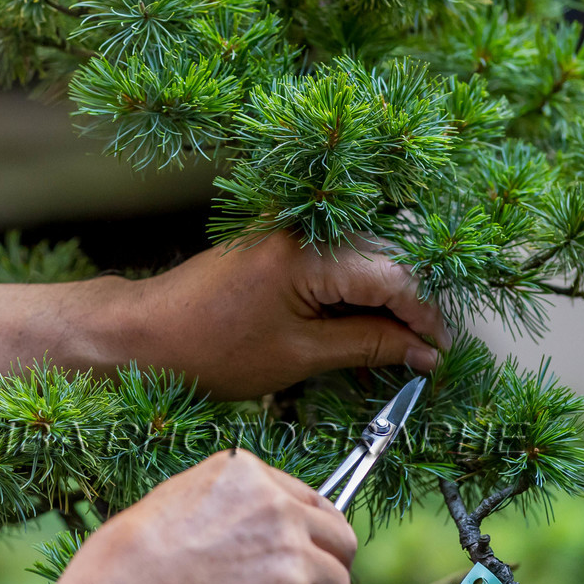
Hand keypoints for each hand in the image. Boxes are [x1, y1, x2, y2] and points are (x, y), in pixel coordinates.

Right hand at [0, 450, 355, 583]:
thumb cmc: (138, 557)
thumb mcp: (183, 500)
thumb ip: (233, 506)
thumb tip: (260, 532)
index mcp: (247, 470)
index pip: (308, 497)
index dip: (305, 530)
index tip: (299, 549)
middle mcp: (278, 503)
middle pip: (340, 534)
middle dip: (326, 561)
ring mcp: (292, 548)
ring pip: (338, 579)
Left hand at [106, 231, 449, 399]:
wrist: (144, 336)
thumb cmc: (209, 349)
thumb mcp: (300, 355)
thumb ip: (368, 345)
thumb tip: (420, 351)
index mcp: (308, 251)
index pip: (393, 276)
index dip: (423, 316)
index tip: (439, 351)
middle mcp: (300, 228)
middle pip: (380, 262)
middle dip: (405, 309)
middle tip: (420, 354)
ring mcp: (285, 231)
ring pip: (357, 262)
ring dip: (378, 303)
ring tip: (389, 348)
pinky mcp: (274, 244)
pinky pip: (329, 264)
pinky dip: (347, 296)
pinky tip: (353, 330)